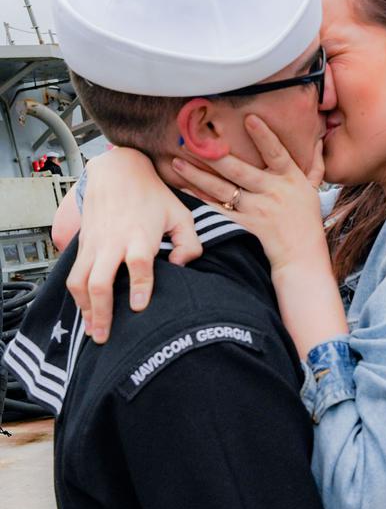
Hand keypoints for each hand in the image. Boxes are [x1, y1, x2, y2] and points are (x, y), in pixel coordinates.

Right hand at [67, 148, 200, 343]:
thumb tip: (182, 267)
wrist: (117, 173)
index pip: (138, 263)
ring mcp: (95, 245)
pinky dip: (76, 297)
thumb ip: (190, 243)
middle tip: (107, 336)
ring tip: (93, 332)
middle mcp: (113, 242)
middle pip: (100, 280)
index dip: (140, 285)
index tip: (140, 306)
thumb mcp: (181, 214)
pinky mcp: (84, 246)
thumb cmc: (153, 196)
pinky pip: (73, 275)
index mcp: (140, 234)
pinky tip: (85, 313)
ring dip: (85, 309)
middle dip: (103, 311)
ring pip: (80, 281)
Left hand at [171, 114, 324, 271]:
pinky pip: (218, 209)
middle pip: (239, 171)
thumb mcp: (314, 190)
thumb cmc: (308, 220)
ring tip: (177, 162)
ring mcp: (256, 210)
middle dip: (214, 155)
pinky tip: (184, 189)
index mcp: (290, 179)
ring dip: (198, 176)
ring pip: (222, 190)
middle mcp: (272, 192)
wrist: (302, 255)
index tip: (249, 118)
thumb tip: (319, 139)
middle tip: (192, 140)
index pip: (277, 153)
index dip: (264, 136)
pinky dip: (200, 199)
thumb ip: (315, 164)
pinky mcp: (244, 225)